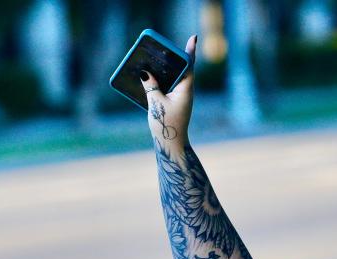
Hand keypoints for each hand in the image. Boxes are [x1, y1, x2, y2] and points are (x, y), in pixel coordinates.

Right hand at [140, 34, 195, 157]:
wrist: (171, 144)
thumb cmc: (166, 124)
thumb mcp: (155, 103)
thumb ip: (150, 85)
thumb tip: (144, 72)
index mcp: (185, 89)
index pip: (189, 65)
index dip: (189, 51)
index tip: (192, 37)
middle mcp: (186, 91)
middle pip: (181, 69)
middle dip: (173, 57)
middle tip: (165, 45)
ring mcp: (181, 97)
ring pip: (175, 78)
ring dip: (166, 69)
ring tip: (155, 58)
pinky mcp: (175, 102)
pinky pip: (169, 86)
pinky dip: (162, 79)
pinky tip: (151, 76)